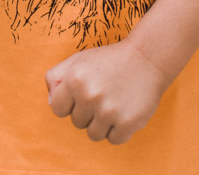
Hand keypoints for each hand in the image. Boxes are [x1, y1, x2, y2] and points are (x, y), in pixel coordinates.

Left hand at [44, 40, 170, 144]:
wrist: (148, 58)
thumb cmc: (110, 60)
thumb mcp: (78, 60)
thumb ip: (56, 77)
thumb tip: (50, 102)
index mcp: (74, 80)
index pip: (57, 109)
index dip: (69, 103)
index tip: (82, 94)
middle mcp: (90, 96)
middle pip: (77, 122)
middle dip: (88, 112)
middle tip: (103, 94)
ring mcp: (109, 111)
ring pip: (94, 134)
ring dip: (102, 123)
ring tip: (113, 103)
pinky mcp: (128, 123)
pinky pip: (113, 139)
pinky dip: (118, 130)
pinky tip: (124, 111)